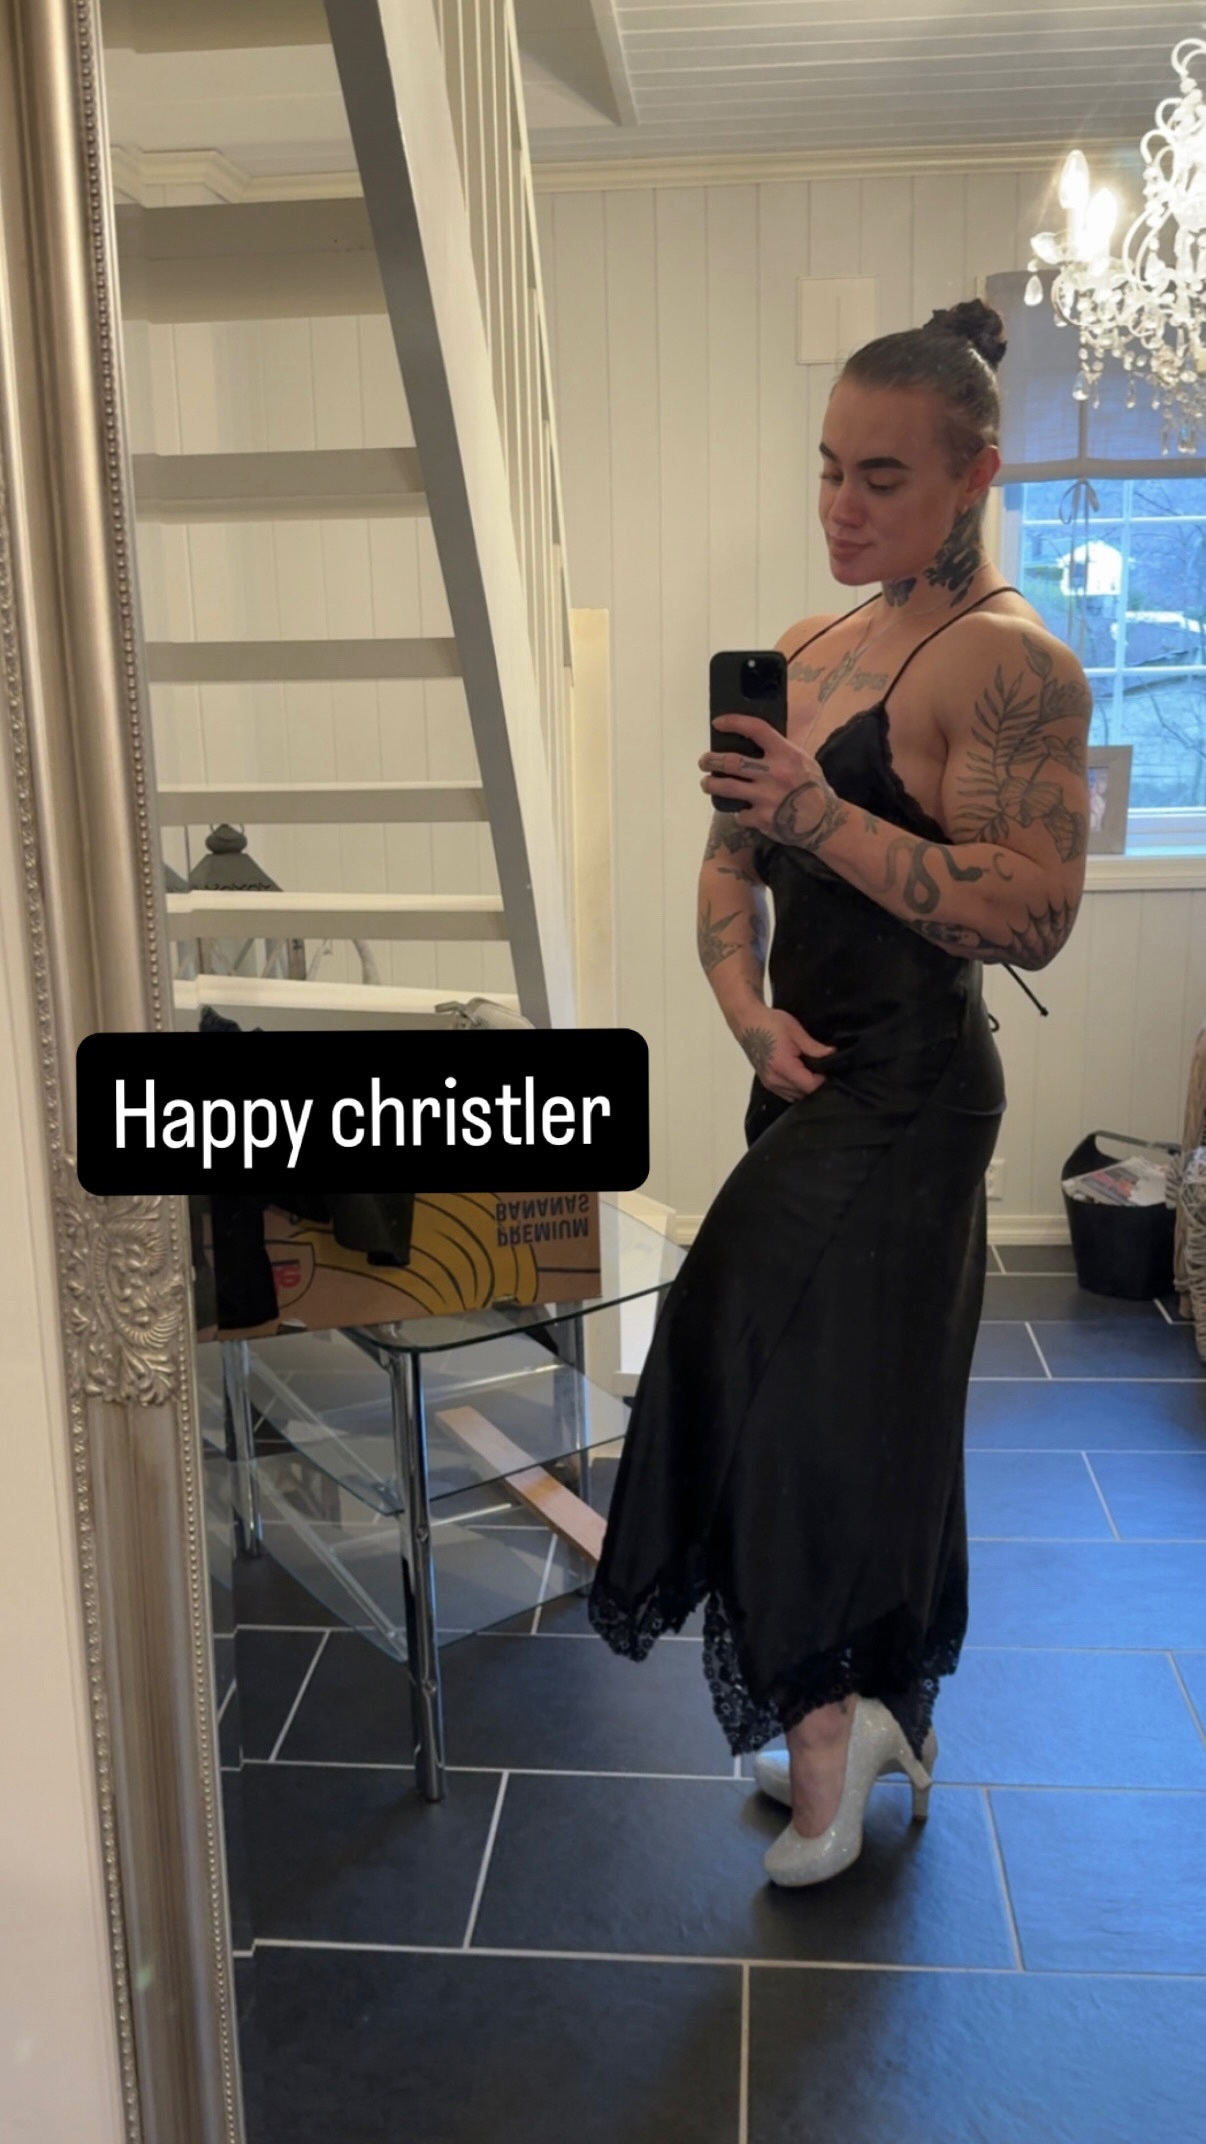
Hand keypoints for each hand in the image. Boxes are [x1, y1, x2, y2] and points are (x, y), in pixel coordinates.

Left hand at [700, 716, 841, 848]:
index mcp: (786, 754)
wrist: (824, 821)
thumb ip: (780, 751)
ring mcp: (766, 797)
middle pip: (731, 762)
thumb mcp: (802, 760)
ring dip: (711, 785)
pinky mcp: (762, 819)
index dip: (734, 722)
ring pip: (726, 788)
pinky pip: (740, 814)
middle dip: (711, 760)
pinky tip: (742, 811)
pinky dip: (740, 812)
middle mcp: (774, 773)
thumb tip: (753, 739)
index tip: (717, 723)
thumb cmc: (812, 787)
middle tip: (704, 761)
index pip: (756, 729)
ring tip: (706, 784)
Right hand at [734, 1004, 835, 1099]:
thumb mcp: (796, 1031)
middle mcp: (775, 1080)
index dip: (823, 1080)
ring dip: (805, 1087)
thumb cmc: (770, 1023)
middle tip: (822, 1068)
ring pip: (795, 1097)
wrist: (747, 1022)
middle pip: (804, 1094)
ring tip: (810, 1070)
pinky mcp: (767, 1082)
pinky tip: (800, 1074)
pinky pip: (786, 1094)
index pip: (810, 1086)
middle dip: (815, 1084)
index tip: (828, 1069)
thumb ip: (815, 1047)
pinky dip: (796, 1088)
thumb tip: (833, 1055)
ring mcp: (769, 1083)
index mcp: (783, 1067)